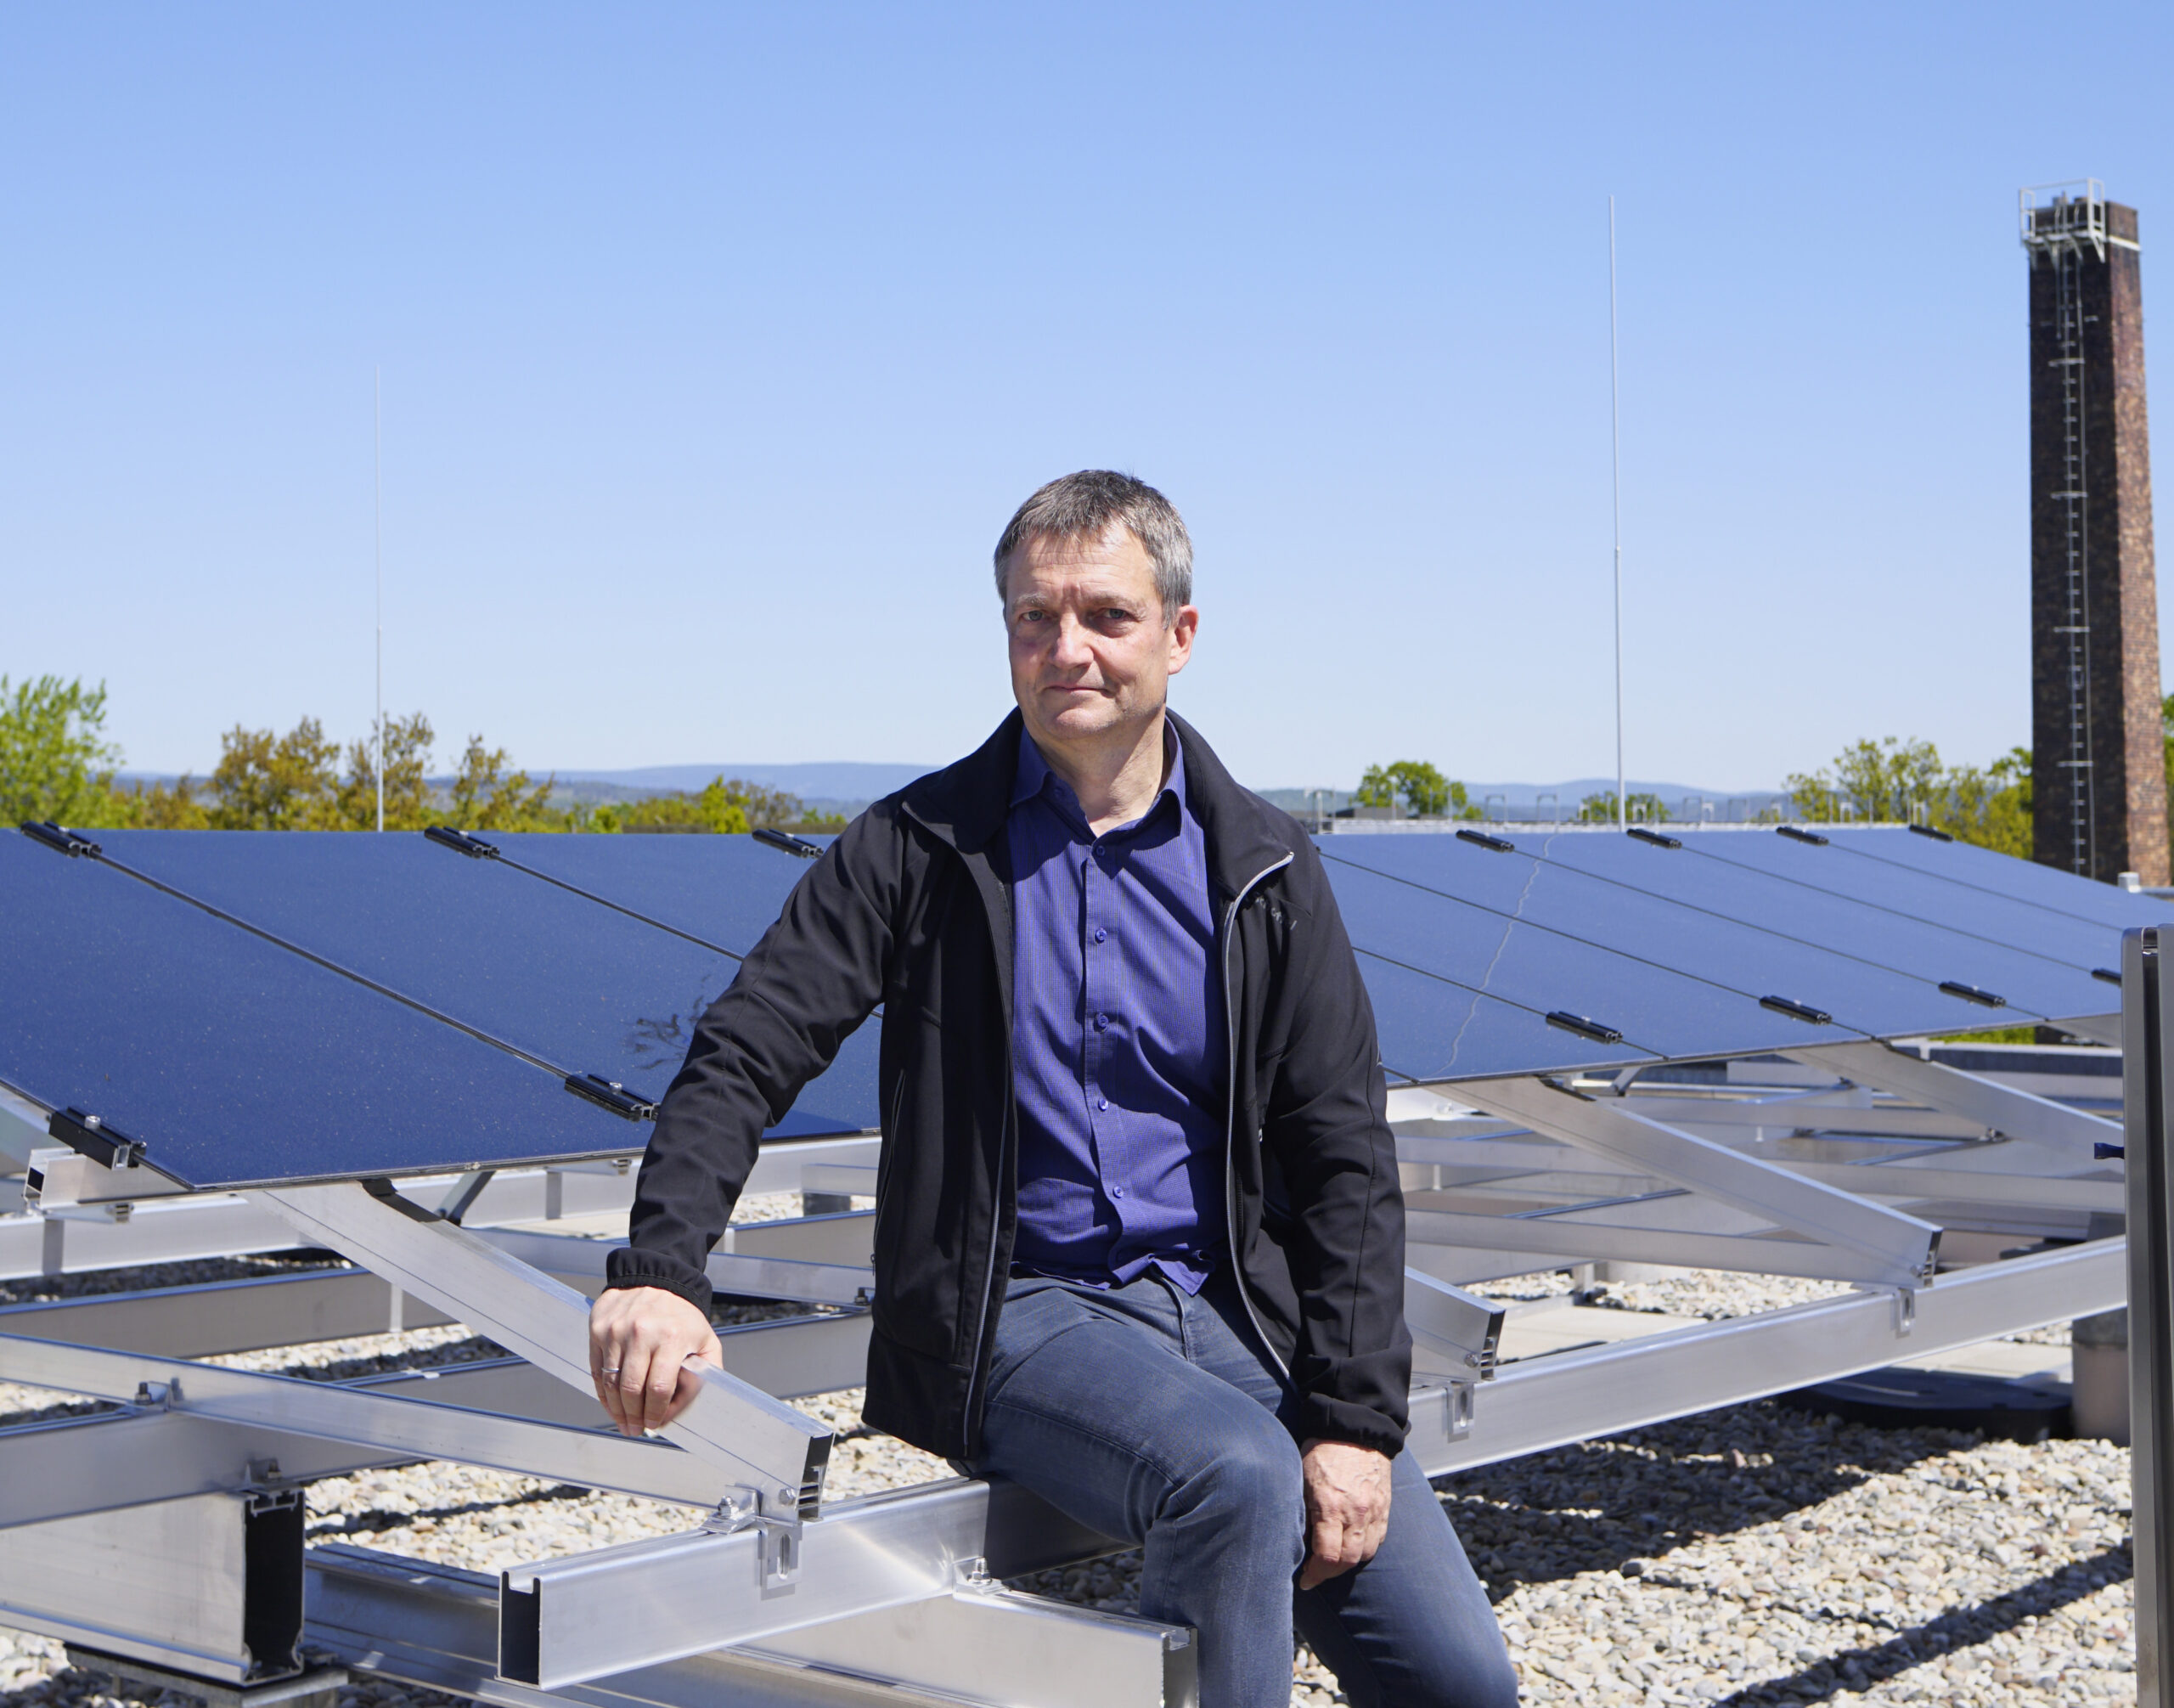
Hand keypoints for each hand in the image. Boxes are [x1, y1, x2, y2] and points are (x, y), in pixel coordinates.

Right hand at [588, 1285, 723, 1435]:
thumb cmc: (682, 1317)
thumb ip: (704, 1375)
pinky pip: (596, 1369)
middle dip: (634, 1416)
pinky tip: (611, 1403)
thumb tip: (681, 1411)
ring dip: (616, 1409)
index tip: (655, 1424)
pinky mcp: (598, 1329)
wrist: (656, 1280)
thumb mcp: (706, 1341)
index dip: (656, 1412)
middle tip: (636, 1429)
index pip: (659, 1387)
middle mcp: (642, 1332)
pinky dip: (603, 1392)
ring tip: (623, 1422)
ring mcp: (616, 1330)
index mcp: (672, 1336)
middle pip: (631, 1389)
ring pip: (611, 1383)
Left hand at [1297, 1439, 1392, 1588]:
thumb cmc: (1322, 1451)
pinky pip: (1378, 1538)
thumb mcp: (1301, 1479)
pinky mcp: (1385, 1507)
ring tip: (1332, 1560)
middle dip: (1330, 1573)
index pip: (1327, 1556)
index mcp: (1331, 1506)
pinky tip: (1351, 1544)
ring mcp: (1374, 1511)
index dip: (1315, 1574)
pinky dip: (1365, 1548)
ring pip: (1366, 1553)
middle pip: (1348, 1561)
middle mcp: (1356, 1512)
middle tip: (1316, 1573)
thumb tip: (1298, 1541)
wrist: (1355, 1428)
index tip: (1305, 1579)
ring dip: (1348, 1563)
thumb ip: (1302, 1513)